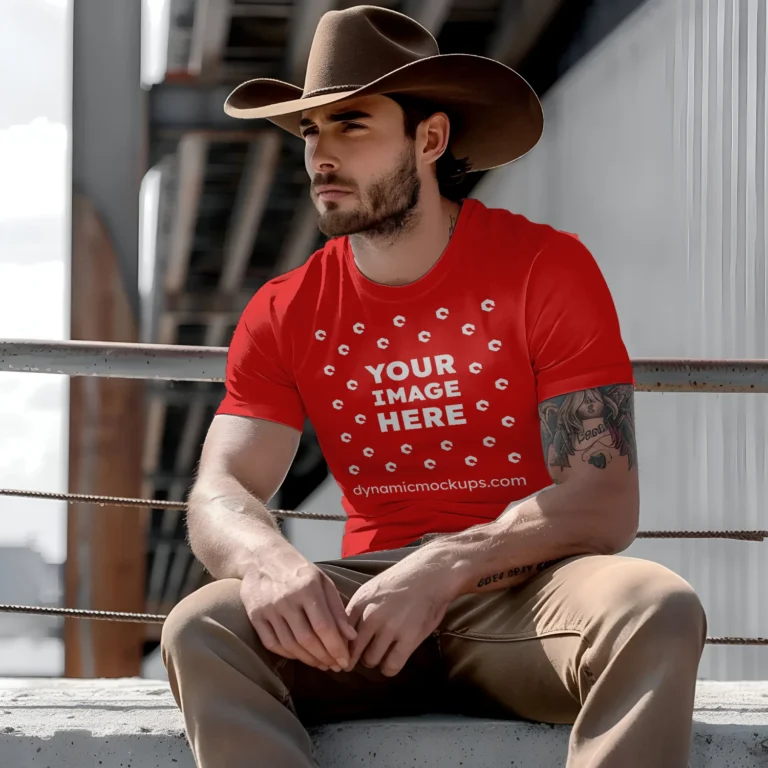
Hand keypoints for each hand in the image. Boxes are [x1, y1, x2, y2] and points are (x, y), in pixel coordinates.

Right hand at [241, 546, 356, 671]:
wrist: (263, 557)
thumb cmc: (299, 571)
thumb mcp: (323, 582)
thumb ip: (337, 609)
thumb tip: (351, 637)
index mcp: (308, 588)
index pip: (324, 626)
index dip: (336, 648)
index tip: (345, 661)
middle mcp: (287, 600)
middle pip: (307, 639)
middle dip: (324, 657)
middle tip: (335, 666)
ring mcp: (268, 609)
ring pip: (290, 645)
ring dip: (308, 660)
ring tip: (321, 663)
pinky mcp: (255, 616)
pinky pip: (272, 644)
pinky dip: (288, 655)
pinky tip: (300, 656)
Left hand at [345, 552, 459, 676]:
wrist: (431, 574)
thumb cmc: (403, 580)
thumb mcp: (373, 589)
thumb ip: (359, 609)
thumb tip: (345, 633)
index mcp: (360, 602)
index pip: (341, 634)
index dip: (343, 646)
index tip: (347, 652)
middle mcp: (371, 615)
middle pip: (353, 651)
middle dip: (356, 658)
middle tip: (364, 657)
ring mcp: (390, 627)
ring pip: (371, 660)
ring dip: (375, 661)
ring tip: (383, 654)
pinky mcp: (409, 638)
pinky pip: (391, 666)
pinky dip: (389, 668)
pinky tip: (393, 660)